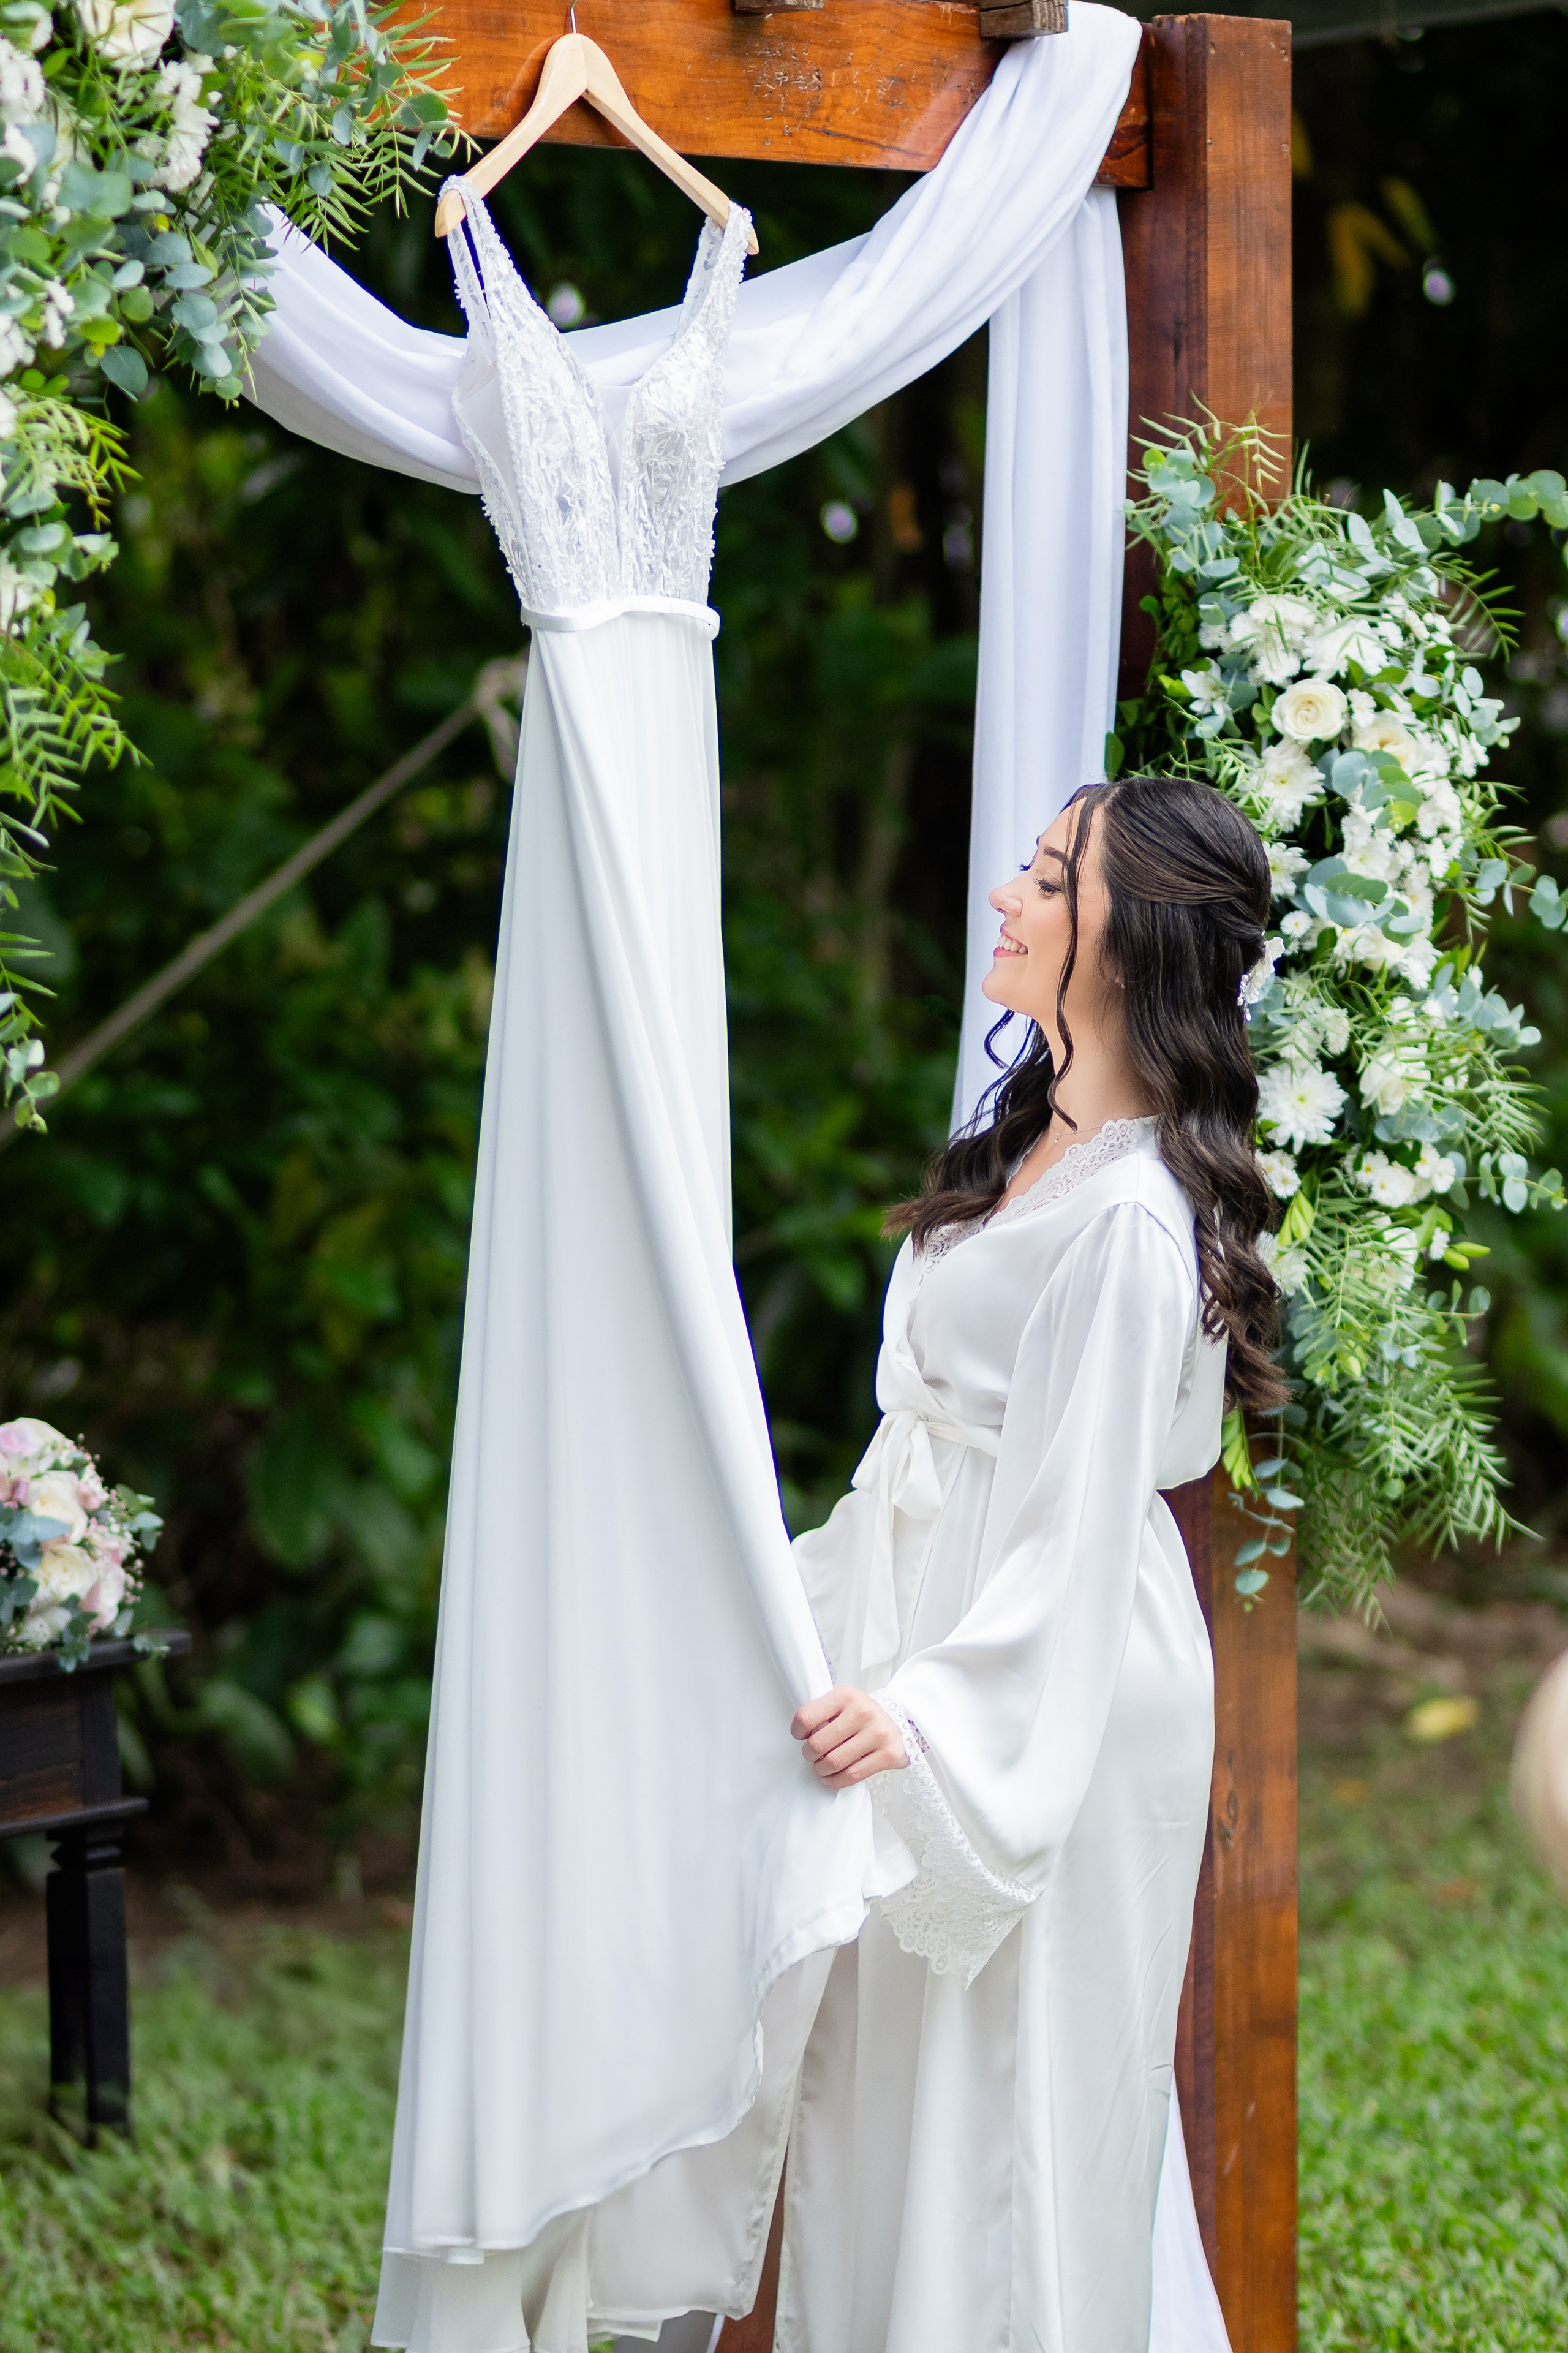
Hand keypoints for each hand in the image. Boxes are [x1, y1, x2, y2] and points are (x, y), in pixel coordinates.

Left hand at [791, 1685, 908, 1789]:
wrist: (899, 1722)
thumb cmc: (862, 1713)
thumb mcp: (842, 1701)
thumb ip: (822, 1710)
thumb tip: (800, 1732)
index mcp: (845, 1696)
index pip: (806, 1717)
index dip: (797, 1731)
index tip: (800, 1736)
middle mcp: (862, 1712)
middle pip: (818, 1744)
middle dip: (809, 1754)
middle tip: (812, 1755)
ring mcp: (877, 1733)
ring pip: (834, 1762)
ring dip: (821, 1770)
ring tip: (821, 1768)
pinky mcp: (888, 1754)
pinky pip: (852, 1775)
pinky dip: (836, 1781)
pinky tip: (831, 1778)